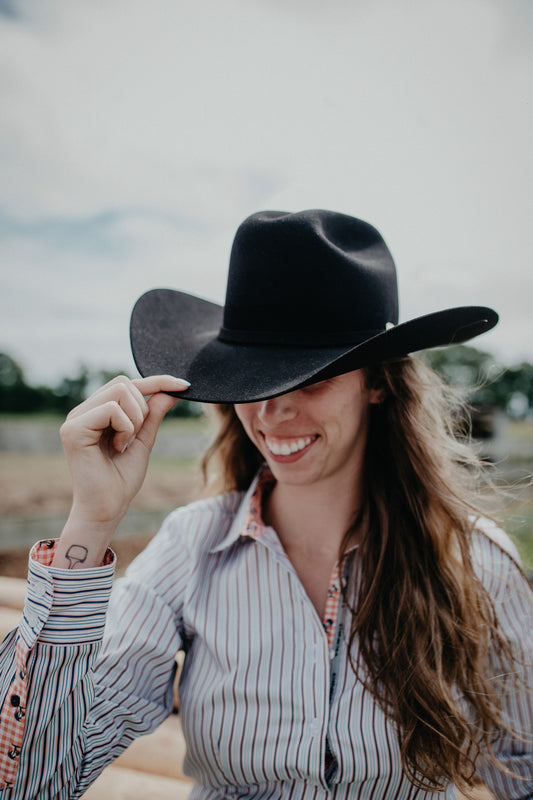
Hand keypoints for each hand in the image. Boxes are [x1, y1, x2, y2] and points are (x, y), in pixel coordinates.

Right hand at [54, 375, 189, 566]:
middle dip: (142, 409)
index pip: (127, 383)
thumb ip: (154, 415)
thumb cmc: (121, 481)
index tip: (185, 385)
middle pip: (124, 382)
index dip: (157, 381)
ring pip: (121, 391)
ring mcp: (74, 419)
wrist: (106, 510)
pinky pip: (113, 409)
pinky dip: (126, 428)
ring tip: (124, 443)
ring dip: (135, 419)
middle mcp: (82, 411)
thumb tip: (174, 390)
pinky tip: (116, 447)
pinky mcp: (72, 429)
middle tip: (134, 438)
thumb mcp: (144, 441)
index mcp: (95, 412)